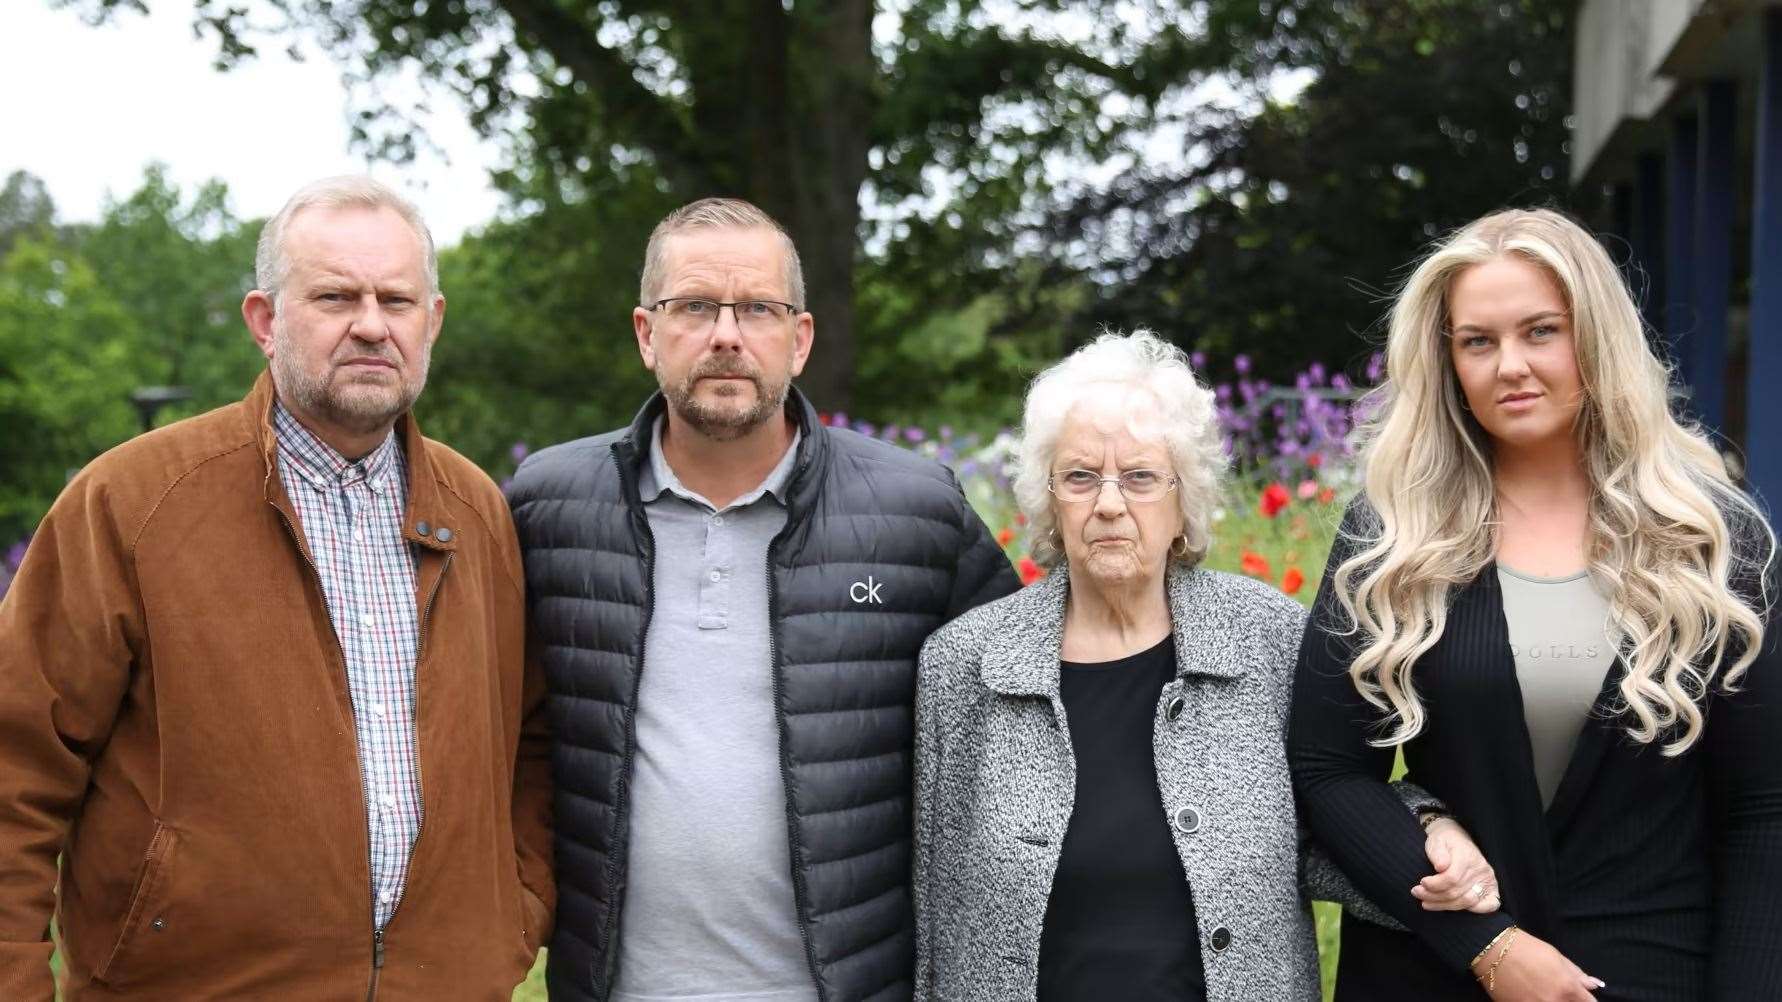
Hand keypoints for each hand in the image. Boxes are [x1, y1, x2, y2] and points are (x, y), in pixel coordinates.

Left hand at [1412, 817, 1499, 912]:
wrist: (1456, 837)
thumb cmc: (1444, 841)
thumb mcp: (1436, 841)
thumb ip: (1438, 853)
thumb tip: (1441, 867)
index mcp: (1466, 856)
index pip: (1452, 878)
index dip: (1435, 884)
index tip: (1422, 883)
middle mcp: (1480, 869)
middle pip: (1457, 892)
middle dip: (1434, 896)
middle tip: (1417, 893)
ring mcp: (1487, 879)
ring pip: (1466, 901)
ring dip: (1444, 905)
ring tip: (1425, 902)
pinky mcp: (1491, 887)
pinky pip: (1490, 905)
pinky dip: (1475, 910)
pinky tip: (1455, 907)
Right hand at [1473, 930, 1603, 1000]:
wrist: (1493, 951)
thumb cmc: (1527, 949)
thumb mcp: (1556, 956)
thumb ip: (1577, 974)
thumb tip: (1595, 985)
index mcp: (1568, 989)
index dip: (1587, 1000)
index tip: (1583, 997)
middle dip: (1571, 1001)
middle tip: (1560, 992)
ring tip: (1543, 993)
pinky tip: (1531, 996)